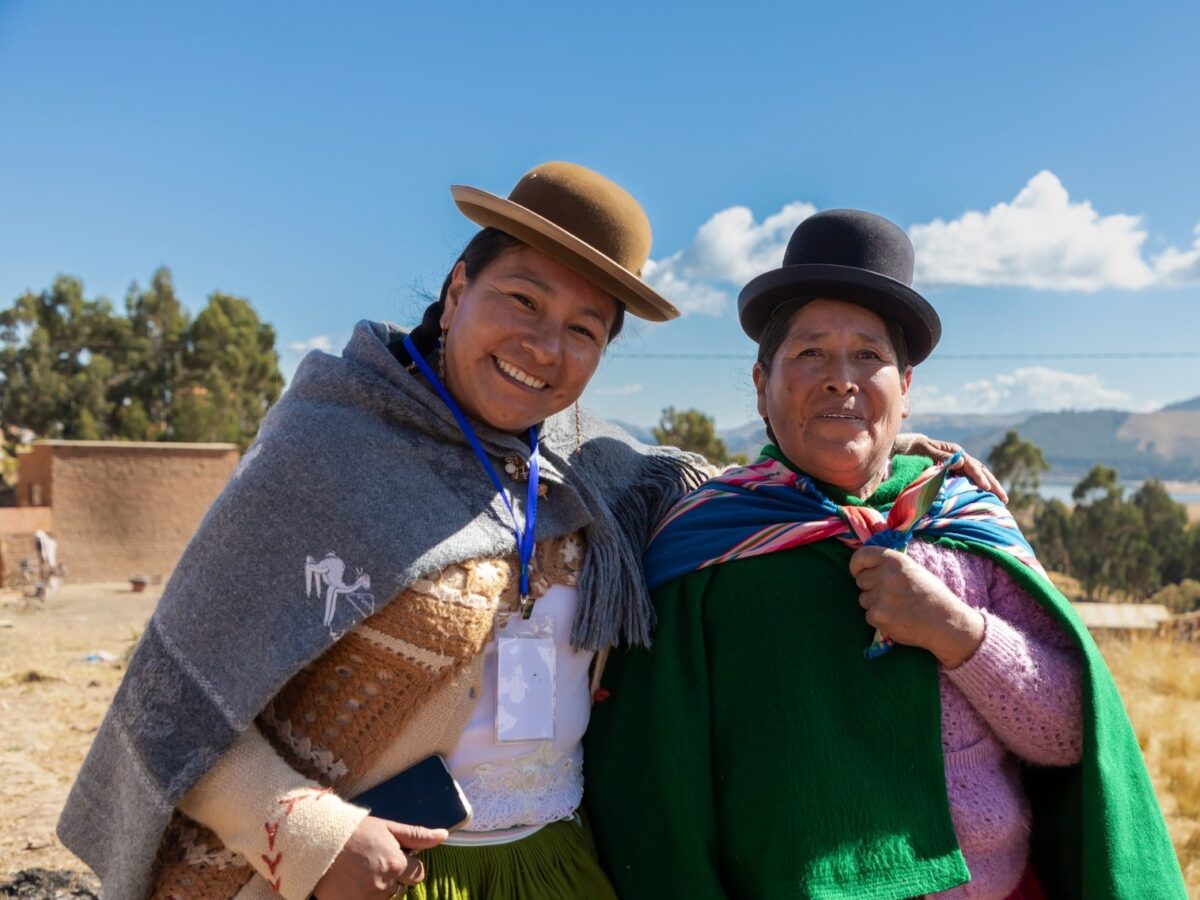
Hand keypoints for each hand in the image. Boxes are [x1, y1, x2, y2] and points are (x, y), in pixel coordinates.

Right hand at [313, 816, 446, 898]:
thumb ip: (416, 835)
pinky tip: (352, 886)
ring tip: (361, 874)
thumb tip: (443, 835)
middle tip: (374, 865)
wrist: (316, 841)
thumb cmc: (354, 831)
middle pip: (399, 890)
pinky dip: (362, 896)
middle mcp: (383, 885)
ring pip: (383, 898)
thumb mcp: (387, 827)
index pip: (417, 875)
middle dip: (391, 879)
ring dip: (376, 889)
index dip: (407, 866)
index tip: (394, 858)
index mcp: (396, 865)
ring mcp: (366, 899)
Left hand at [849, 546, 984, 668]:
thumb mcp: (913, 569)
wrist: (946, 622)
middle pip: (861, 580)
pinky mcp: (878, 616)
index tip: (857, 572)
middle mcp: (885, 575)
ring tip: (898, 608)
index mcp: (895, 560)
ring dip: (875, 604)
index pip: (861, 555)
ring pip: (863, 599)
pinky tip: (897, 619)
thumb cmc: (932, 595)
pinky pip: (868, 615)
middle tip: (891, 595)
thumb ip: (890, 566)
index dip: (856, 565)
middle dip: (871, 587)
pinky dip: (879, 619)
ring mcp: (880, 596)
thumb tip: (866, 566)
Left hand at [892, 433, 1007, 502]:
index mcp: (954, 451)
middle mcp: (960, 456)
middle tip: (1004, 498)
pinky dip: (981, 486)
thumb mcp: (925, 450)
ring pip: (980, 474)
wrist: (907, 447)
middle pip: (981, 470)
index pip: (971, 465)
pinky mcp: (957, 471)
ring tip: (1003, 499)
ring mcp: (960, 463)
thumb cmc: (913, 449)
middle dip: (993, 484)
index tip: (986, 488)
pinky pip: (972, 479)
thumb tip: (960, 462)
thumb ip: (940, 456)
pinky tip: (988, 496)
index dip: (979, 477)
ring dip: (991, 486)